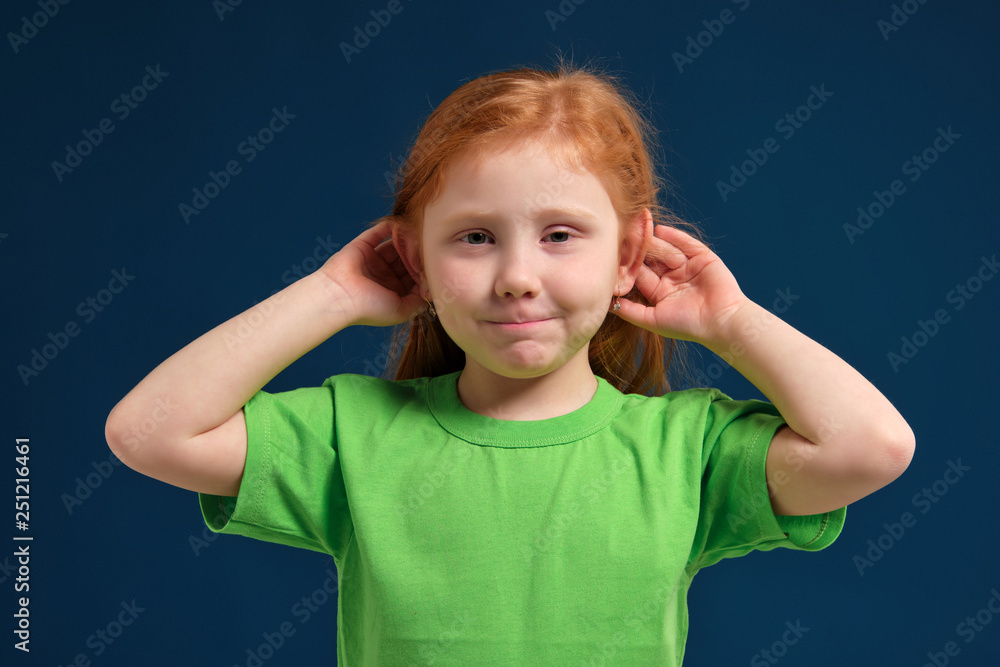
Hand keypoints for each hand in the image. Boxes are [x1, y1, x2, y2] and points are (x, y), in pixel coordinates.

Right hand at [318, 218, 426, 326]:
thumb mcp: (401, 311)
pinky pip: (381, 232)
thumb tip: (432, 289)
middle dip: (418, 254)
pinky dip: (392, 227)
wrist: (340, 296)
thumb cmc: (370, 307)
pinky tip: (404, 226)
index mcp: (393, 291)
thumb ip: (419, 301)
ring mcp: (374, 259)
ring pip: (396, 246)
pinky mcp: (364, 245)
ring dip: (408, 241)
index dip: (425, 271)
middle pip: (407, 260)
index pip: (415, 277)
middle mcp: (384, 275)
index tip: (436, 266)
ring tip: (420, 236)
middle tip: (430, 248)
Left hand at [612, 224, 750, 345]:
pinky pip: (687, 244)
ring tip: (639, 230)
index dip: (628, 265)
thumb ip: (631, 311)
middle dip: (640, 249)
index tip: (612, 254)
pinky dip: (675, 236)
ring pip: (667, 250)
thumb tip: (608, 304)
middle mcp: (673, 277)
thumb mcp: (653, 320)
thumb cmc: (687, 325)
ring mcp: (688, 266)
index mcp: (660, 291)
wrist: (721, 322)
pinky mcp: (703, 258)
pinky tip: (660, 229)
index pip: (641, 274)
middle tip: (623, 235)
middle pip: (652, 259)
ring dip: (654, 242)